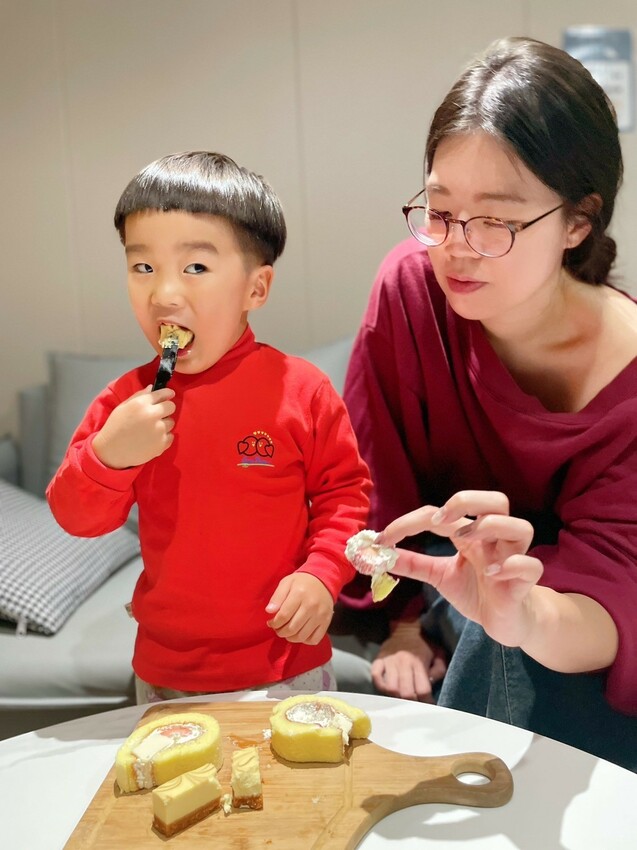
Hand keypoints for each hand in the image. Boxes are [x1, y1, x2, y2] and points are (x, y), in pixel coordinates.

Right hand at [92, 386, 175, 468]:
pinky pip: (171, 436)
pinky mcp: (162, 444)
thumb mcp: (123, 407)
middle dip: (166, 408)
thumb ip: (139, 396)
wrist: (111, 451)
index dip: (167, 393)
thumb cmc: (115, 427)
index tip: (169, 394)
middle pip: (171, 407)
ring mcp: (159, 430)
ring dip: (164, 424)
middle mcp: (152, 415)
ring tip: (151, 429)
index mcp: (141, 404)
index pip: (162, 393)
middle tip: (157, 414)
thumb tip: (152, 388)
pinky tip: (152, 439)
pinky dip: (164, 437)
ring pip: (171, 422)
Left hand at [266, 573, 333, 644]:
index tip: (271, 622)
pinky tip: (300, 633)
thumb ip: (277, 597)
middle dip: (280, 632)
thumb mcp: (286, 582)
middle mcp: (311, 606)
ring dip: (290, 638)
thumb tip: (269, 611)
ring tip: (287, 631)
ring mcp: (320, 615)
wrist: (324, 580)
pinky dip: (305, 640)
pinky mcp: (327, 622)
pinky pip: (314, 640)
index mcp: (300, 594)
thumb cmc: (302, 582)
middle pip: (292, 628)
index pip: (283, 616)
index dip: (274, 623)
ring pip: (301, 636)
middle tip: (278, 628)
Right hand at [371, 619, 445, 701]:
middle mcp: (403, 663)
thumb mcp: (438, 653)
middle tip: (414, 704)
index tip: (428, 705)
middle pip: (406, 693)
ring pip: (390, 688)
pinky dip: (380, 686)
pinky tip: (387, 689)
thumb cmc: (423, 644)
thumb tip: (431, 684)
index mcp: (419, 662)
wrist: (405, 628)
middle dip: (411, 703)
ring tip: (401, 698)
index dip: (426, 701)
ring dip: (396, 697)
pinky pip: (375, 677)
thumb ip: (439, 670)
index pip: (423, 689)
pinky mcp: (378, 660)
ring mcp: (389, 662)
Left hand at [380, 490, 542, 647]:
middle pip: (496, 501)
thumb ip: (413, 564)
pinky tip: (492, 574)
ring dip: (491, 526)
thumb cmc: (477, 592)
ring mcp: (513, 558)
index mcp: (472, 534)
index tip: (382, 539)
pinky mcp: (525, 584)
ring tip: (466, 540)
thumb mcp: (440, 576)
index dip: (410, 521)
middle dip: (466, 501)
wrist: (507, 623)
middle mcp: (495, 540)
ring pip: (520, 526)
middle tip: (439, 520)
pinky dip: (513, 564)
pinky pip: (531, 565)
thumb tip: (378, 555)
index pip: (443, 513)